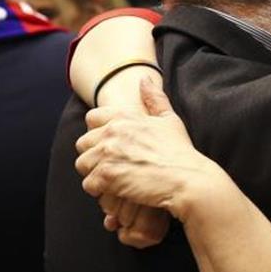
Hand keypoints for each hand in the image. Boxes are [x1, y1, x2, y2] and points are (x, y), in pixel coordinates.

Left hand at [75, 79, 212, 240]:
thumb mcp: (170, 120)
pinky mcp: (107, 175)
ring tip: (112, 182)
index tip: (110, 146)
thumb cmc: (181, 152)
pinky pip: (89, 184)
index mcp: (125, 116)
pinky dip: (99, 191)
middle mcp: (112, 131)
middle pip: (82, 143)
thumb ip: (154, 98)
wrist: (188, 179)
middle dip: (93, 156)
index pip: (91, 118)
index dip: (97, 133)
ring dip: (94, 174)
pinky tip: (115, 192)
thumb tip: (143, 79)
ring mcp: (108, 153)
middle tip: (111, 167)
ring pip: (82, 164)